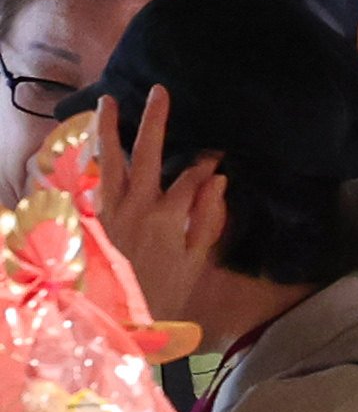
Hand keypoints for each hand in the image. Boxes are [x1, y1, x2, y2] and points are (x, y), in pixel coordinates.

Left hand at [92, 91, 224, 326]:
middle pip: (146, 154)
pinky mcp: (88, 218)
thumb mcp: (195, 261)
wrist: (116, 319)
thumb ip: (207, 218)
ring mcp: (107, 209)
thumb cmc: (163, 294)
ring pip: (107, 160)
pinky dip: (86, 159)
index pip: (192, 177)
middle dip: (155, 121)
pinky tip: (87, 144)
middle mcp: (135, 205)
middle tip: (160, 92)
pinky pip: (86, 179)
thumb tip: (218, 180)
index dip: (206, 162)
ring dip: (108, 129)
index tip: (216, 155)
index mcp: (168, 217)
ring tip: (107, 102)